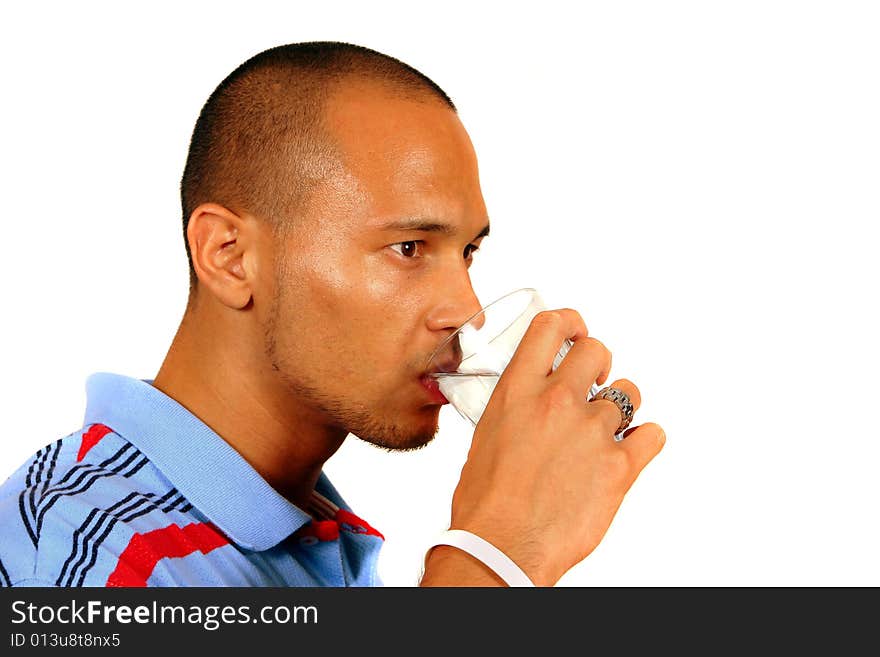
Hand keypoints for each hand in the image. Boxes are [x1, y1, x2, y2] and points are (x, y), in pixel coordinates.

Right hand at [444, 308, 664, 585]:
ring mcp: (592, 431)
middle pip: (597, 350)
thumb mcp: (486, 438)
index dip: (570, 321)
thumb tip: (526, 408)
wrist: (503, 546)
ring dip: (620, 408)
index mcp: (518, 391)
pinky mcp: (620, 465)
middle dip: (598, 364)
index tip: (576, 329)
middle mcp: (557, 402)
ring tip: (605, 431)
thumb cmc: (486, 503)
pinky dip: (645, 440)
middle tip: (593, 383)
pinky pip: (653, 434)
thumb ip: (514, 411)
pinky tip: (631, 450)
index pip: (550, 328)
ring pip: (628, 392)